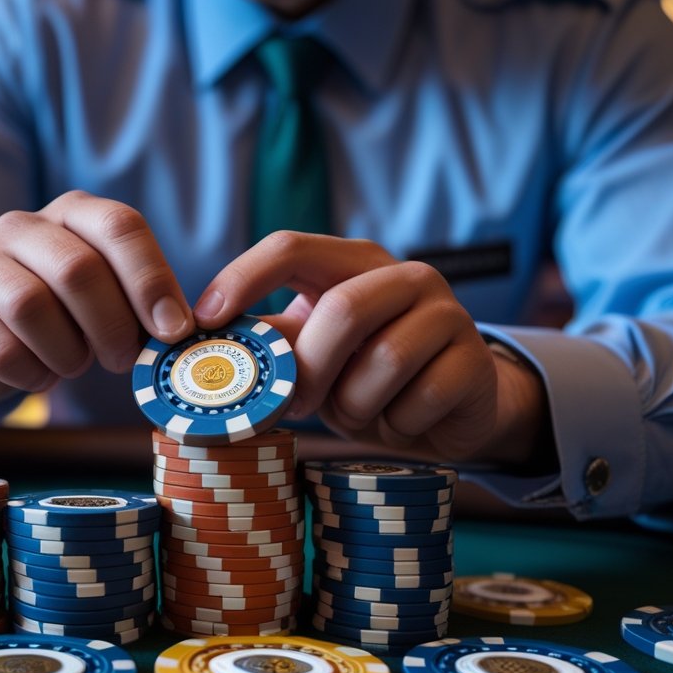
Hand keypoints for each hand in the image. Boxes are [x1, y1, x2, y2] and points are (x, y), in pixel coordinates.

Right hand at [0, 190, 194, 404]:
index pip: (120, 226)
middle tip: (122, 360)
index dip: (152, 280)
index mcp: (73, 213)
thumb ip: (143, 307)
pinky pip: (1, 349)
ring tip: (74, 364)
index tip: (175, 330)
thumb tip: (182, 331)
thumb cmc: (59, 317)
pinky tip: (38, 375)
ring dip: (68, 352)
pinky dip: (32, 375)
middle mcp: (22, 225)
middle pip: (78, 269)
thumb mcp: (105, 300)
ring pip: (32, 308)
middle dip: (112, 325)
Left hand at [193, 232, 548, 464]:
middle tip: (295, 405)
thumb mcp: (311, 354)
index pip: (290, 247)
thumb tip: (197, 351)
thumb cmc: (362, 375)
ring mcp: (448, 312)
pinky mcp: (475, 359)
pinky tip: (399, 422)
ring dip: (355, 405)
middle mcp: (405, 275)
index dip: (244, 279)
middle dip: (311, 368)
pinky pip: (420, 400)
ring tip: (356, 412)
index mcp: (353, 262)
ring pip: (384, 360)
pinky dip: (396, 425)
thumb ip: (269, 345)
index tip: (205, 319)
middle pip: (343, 309)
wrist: (445, 410)